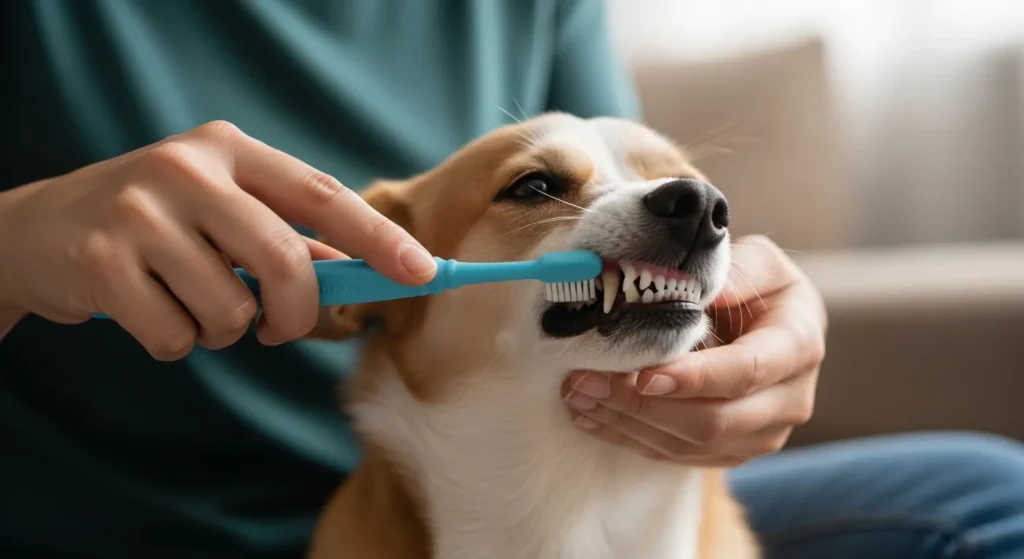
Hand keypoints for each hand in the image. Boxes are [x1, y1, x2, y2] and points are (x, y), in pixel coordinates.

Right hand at [0, 121, 435, 357]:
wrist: (40, 231)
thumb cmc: (156, 225)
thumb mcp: (223, 213)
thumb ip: (291, 240)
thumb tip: (365, 278)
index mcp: (231, 150)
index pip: (323, 194)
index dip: (378, 239)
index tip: (423, 272)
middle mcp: (188, 169)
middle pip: (286, 261)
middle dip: (295, 313)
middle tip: (277, 326)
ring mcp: (140, 211)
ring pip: (230, 310)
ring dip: (222, 329)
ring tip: (188, 302)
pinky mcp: (101, 261)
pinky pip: (176, 336)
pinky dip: (175, 342)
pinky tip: (148, 311)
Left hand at [561, 235, 825, 465]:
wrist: (771, 324)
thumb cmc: (759, 286)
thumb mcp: (758, 261)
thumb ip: (736, 271)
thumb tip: (702, 288)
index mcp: (798, 345)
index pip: (746, 372)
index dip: (694, 378)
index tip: (642, 375)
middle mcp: (789, 400)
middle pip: (713, 420)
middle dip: (642, 405)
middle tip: (586, 382)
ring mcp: (761, 433)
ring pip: (689, 444)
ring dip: (627, 423)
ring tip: (577, 395)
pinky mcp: (732, 451)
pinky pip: (677, 456)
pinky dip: (629, 437)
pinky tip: (591, 415)